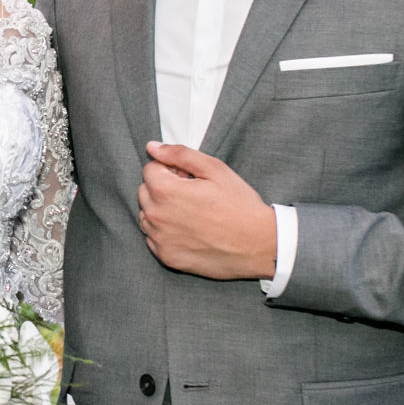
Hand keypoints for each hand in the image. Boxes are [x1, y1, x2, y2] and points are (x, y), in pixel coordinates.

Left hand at [137, 141, 276, 280]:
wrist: (258, 245)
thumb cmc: (239, 205)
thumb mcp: (214, 169)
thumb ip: (179, 154)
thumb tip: (152, 147)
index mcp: (165, 191)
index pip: (150, 169)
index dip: (171, 169)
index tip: (189, 177)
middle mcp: (156, 216)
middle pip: (145, 192)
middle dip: (163, 188)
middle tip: (192, 194)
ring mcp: (159, 239)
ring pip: (147, 215)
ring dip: (162, 210)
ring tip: (192, 213)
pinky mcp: (166, 256)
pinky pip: (154, 238)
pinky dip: (166, 232)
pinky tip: (190, 231)